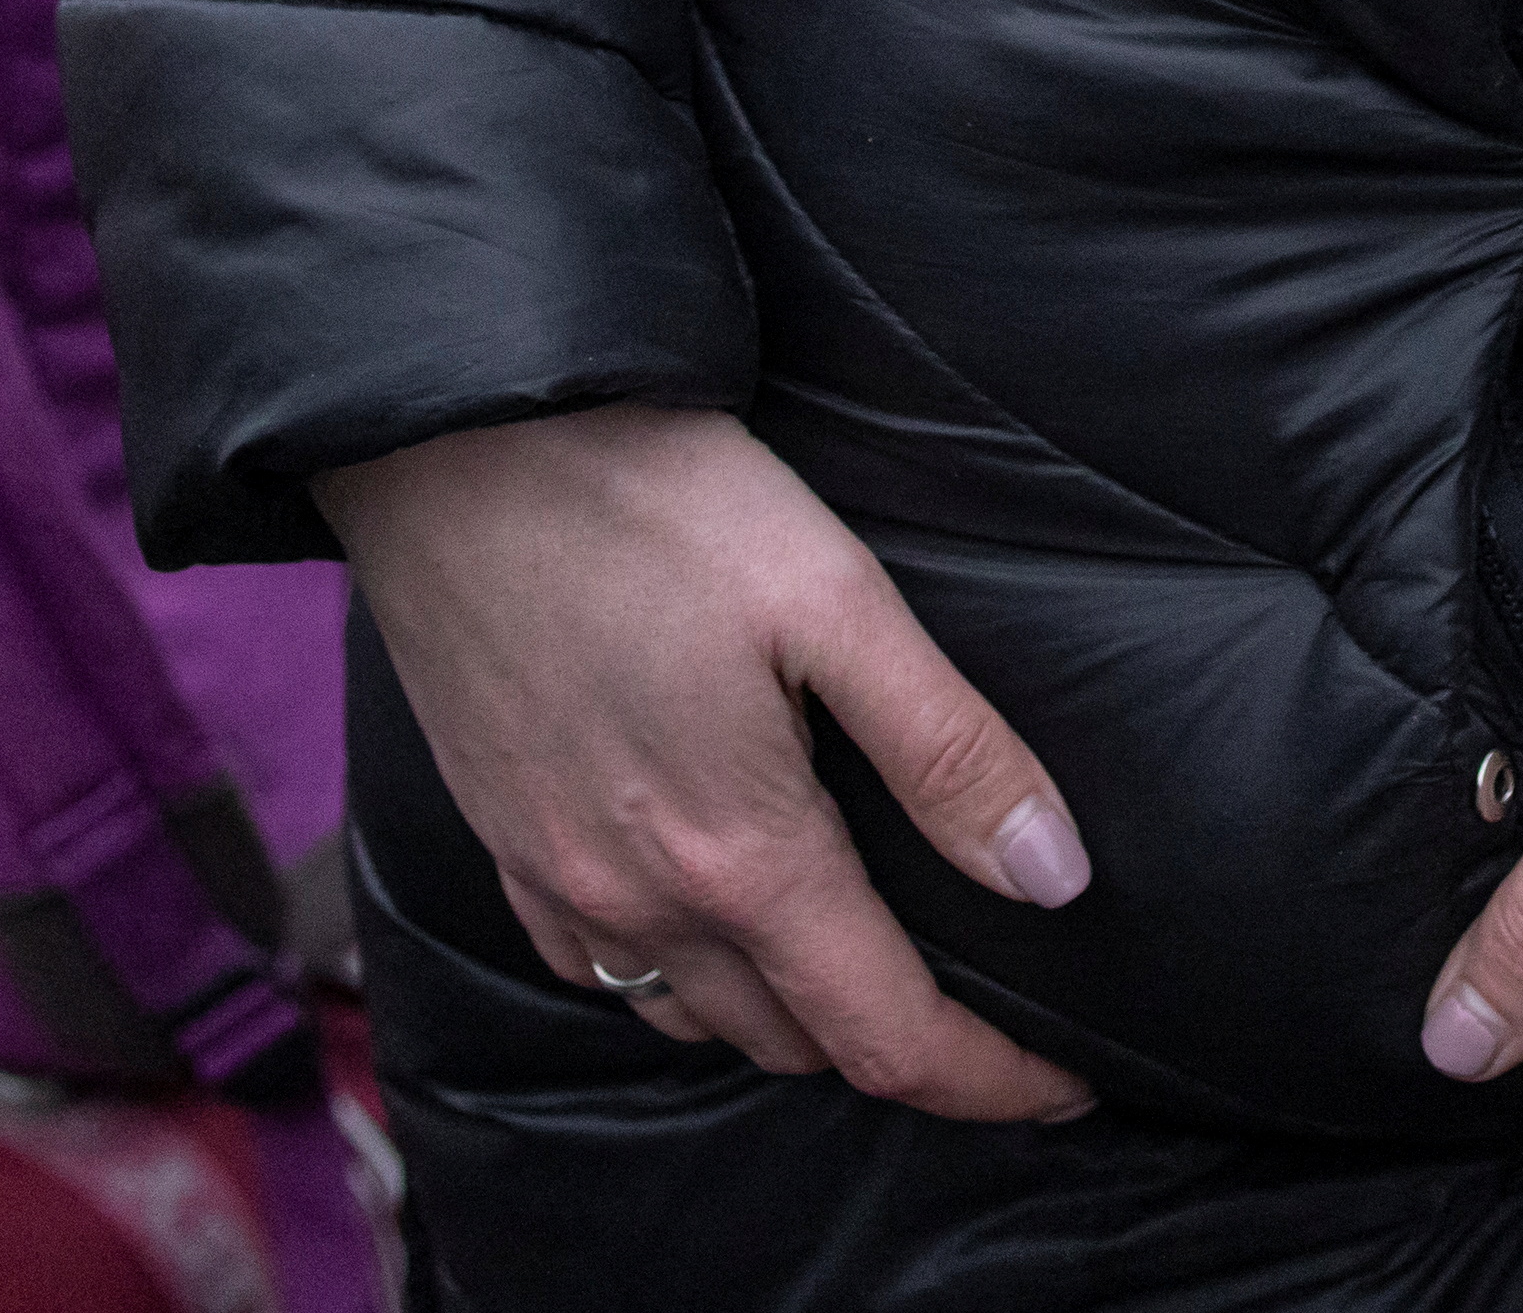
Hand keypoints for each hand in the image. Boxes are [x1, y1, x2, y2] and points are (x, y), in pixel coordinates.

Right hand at [316, 405, 1098, 1122]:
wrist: (452, 437)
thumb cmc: (649, 497)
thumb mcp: (834, 598)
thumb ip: (946, 749)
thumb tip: (1055, 877)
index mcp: (740, 856)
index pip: (889, 1038)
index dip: (994, 1081)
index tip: (1070, 1085)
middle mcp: (639, 898)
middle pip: (798, 1044)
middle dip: (901, 1046)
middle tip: (984, 1003)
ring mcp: (556, 876)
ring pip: (697, 1019)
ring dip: (790, 1019)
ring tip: (862, 960)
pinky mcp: (499, 834)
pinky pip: (599, 969)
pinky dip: (677, 979)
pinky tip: (710, 915)